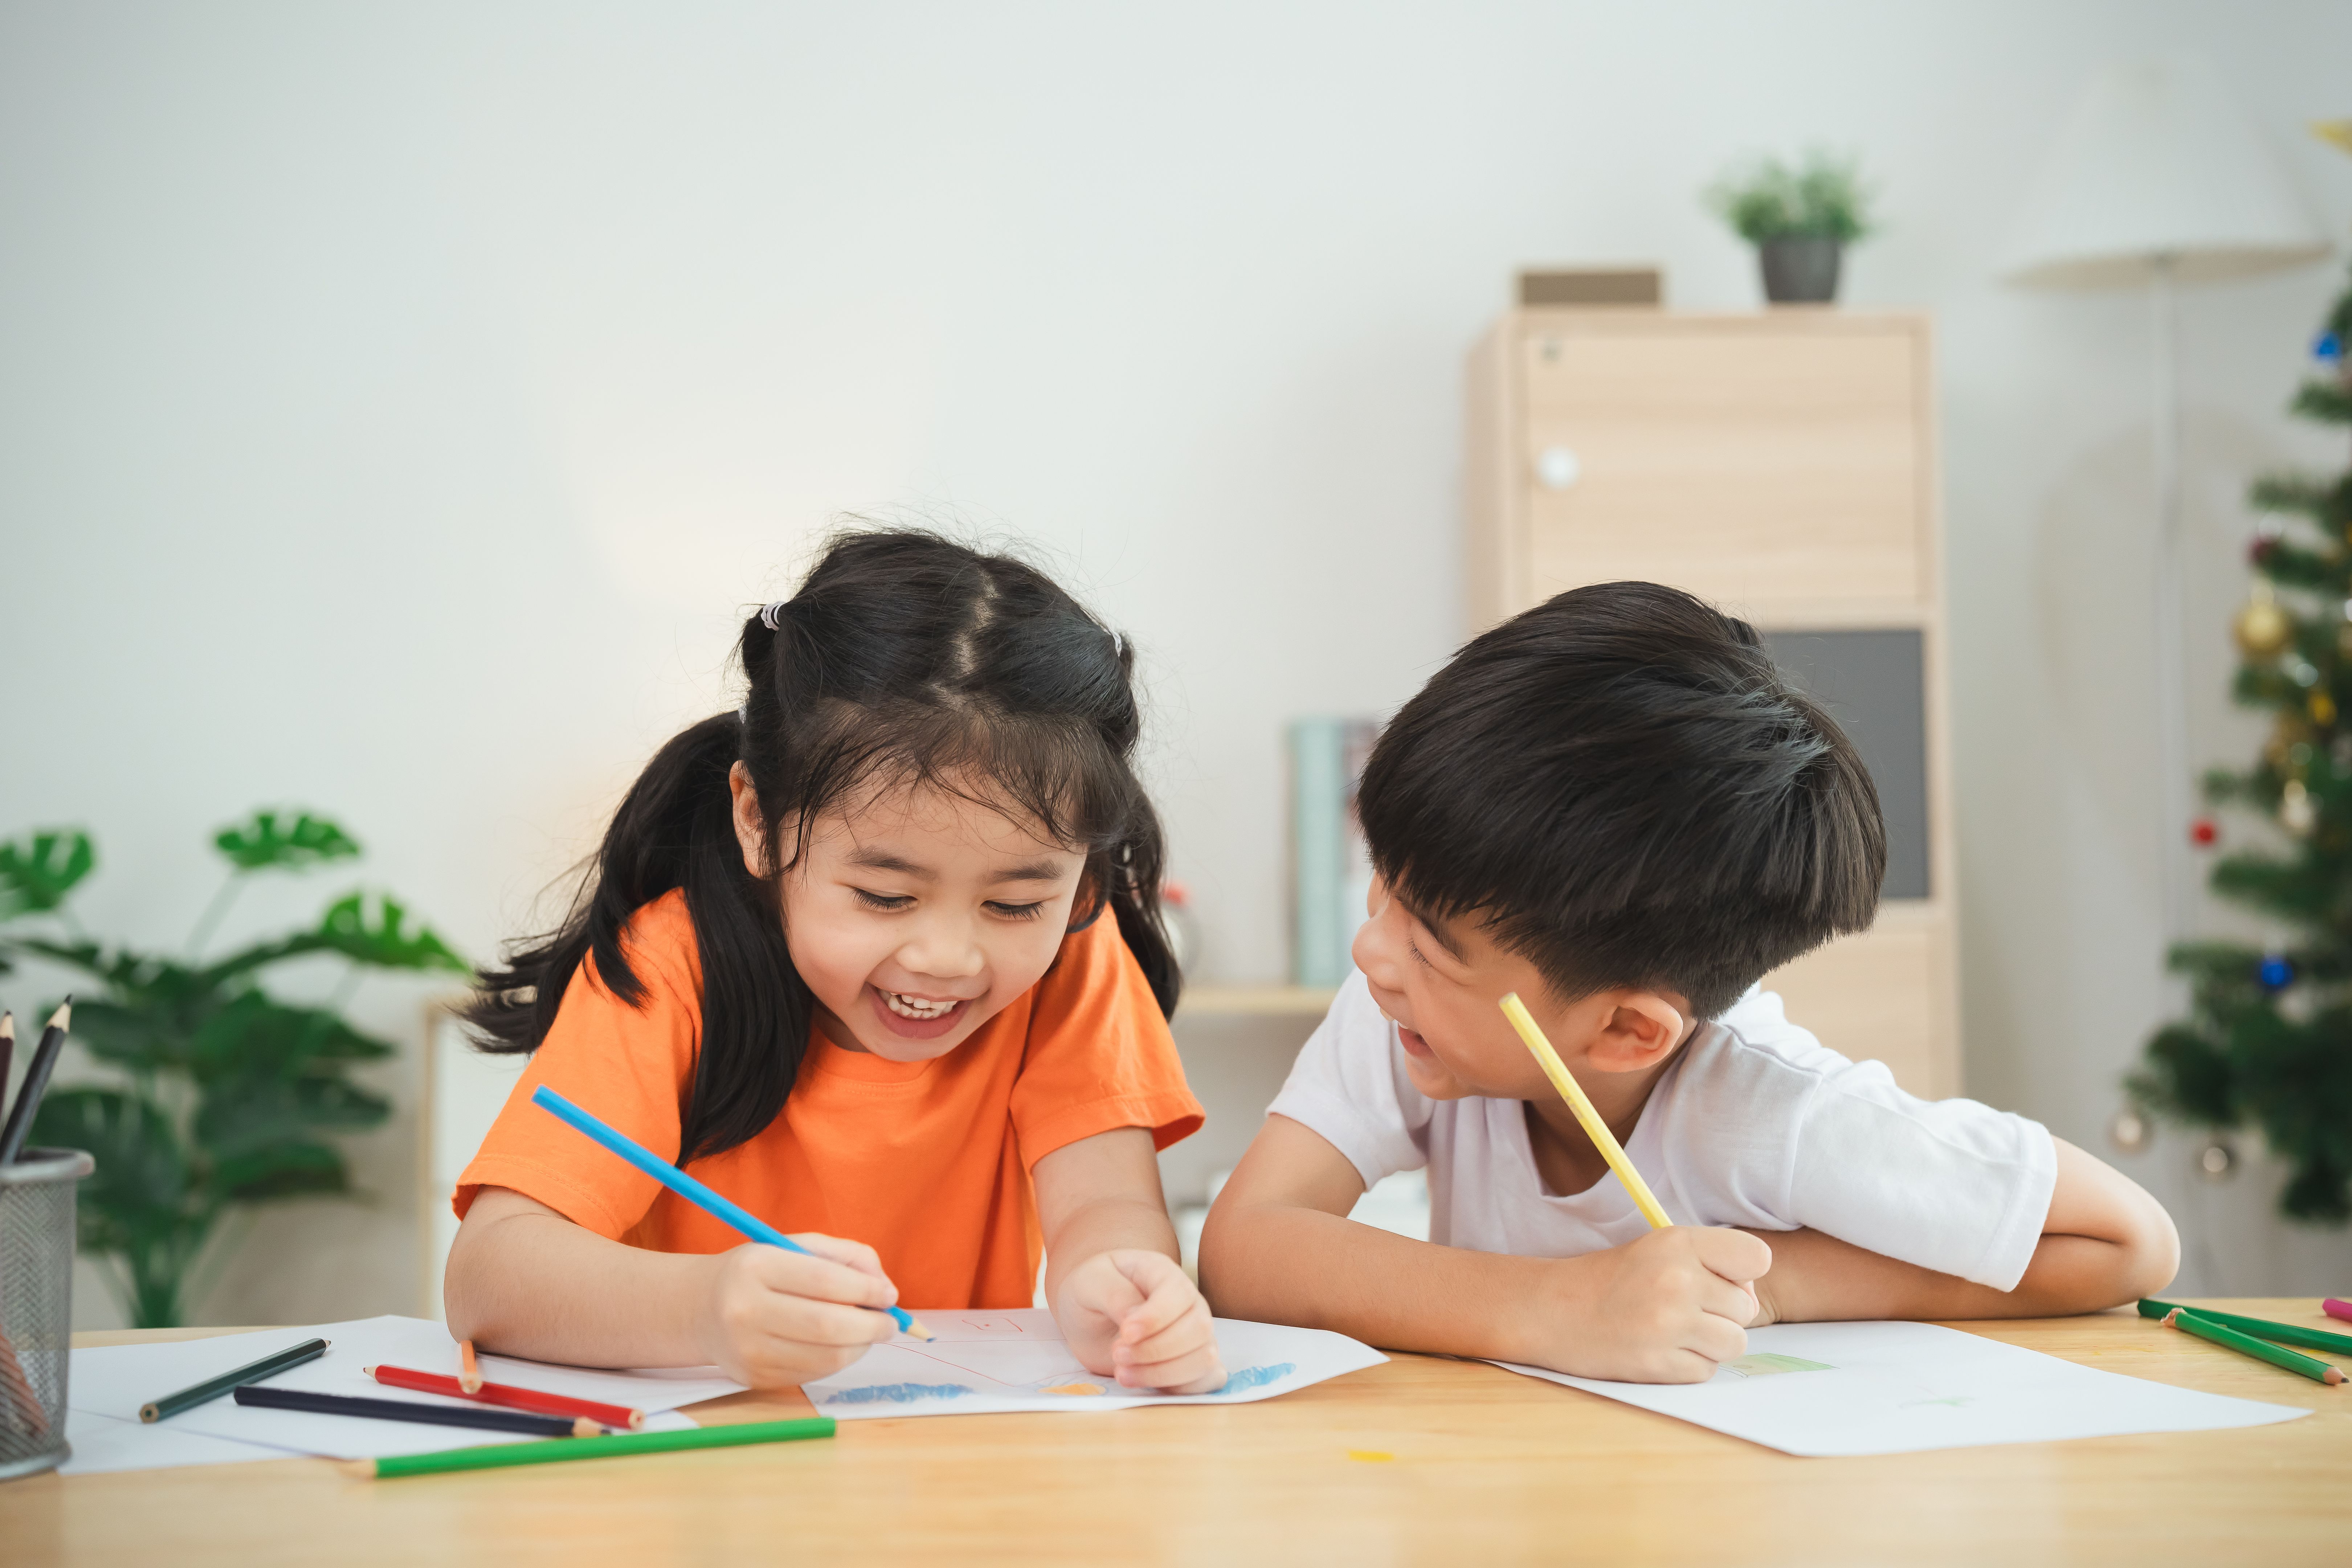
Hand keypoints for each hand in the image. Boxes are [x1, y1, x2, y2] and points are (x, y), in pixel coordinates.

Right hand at [692, 1234, 903, 1388]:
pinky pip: (812, 1374)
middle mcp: (745, 1310)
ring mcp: (747, 1350)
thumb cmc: (763, 1272)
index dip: (867, 1290)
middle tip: (891, 1323)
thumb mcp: (797, 1247)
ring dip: (860, 1347)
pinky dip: (836, 1361)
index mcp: (757, 1267)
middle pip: (827, 1325)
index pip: (825, 1281)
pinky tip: (839, 1346)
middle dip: (872, 1326)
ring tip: (868, 1334)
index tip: (890, 1295)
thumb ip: (847, 1257)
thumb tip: (886, 1290)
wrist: (702, 1308)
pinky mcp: (753, 1377)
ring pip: (825, 1357)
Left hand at [1054, 1250, 1226, 1393]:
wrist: (1089, 1318)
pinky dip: (1181, 1389)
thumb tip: (1135, 1323)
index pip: (1179, 1293)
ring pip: (1204, 1358)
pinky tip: (1147, 1384)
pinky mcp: (1195, 1364)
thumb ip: (1114, 1294)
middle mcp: (1189, 1302)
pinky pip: (1208, 1381)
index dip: (1157, 1317)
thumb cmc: (1092, 1292)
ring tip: (1122, 1372)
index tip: (1125, 1333)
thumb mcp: (1091, 1282)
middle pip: (1198, 1328)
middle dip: (1155, 1349)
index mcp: (1163, 1272)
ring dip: (1163, 1373)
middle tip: (1116, 1354)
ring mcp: (1196, 1335)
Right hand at [1520, 1227, 1769, 1382]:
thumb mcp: (1659, 1248)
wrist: (1554, 1311)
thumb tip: (1750, 1297)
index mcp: (1678, 1242)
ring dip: (1710, 1343)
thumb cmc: (1612, 1279)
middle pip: (1746, 1308)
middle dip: (1722, 1314)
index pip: (1756, 1257)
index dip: (1743, 1274)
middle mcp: (1677, 1280)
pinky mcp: (1659, 1364)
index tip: (1719, 1281)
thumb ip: (1710, 1263)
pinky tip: (1659, 1349)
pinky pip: (1706, 1371)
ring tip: (1675, 1331)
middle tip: (1684, 1309)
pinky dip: (1688, 1365)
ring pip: (1734, 1343)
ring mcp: (1668, 1324)